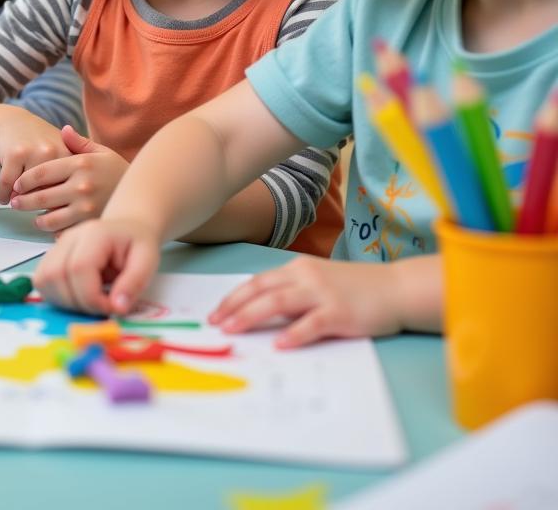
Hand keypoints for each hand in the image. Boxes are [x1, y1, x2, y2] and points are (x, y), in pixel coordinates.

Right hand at [0, 109, 67, 203]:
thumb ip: (65, 180)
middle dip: (36, 205)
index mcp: (68, 155)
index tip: (50, 212)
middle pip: (46, 192)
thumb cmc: (39, 144)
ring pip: (26, 190)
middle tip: (30, 209)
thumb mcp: (60, 155)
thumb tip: (58, 214)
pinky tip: (3, 198)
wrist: (12, 123)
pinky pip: (8, 184)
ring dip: (18, 201)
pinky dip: (3, 195)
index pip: (66, 190)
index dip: (58, 206)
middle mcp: (53, 152)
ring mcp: (34, 152)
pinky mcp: (14, 154)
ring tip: (15, 204)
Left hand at [10, 125, 127, 231]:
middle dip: (23, 201)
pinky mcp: (90, 225)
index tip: (17, 184)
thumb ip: (79, 143)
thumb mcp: (101, 152)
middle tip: (15, 202)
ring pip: (49, 218)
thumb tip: (63, 130)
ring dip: (37, 219)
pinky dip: (54, 231)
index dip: (24, 180)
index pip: (41, 172)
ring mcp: (86, 207)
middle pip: (40, 196)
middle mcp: (82, 185)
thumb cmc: (118, 171)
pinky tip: (53, 226)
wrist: (145, 194)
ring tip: (34, 216)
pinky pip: (64, 232)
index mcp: (80, 164)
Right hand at [32, 217, 161, 315]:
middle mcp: (69, 237)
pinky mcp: (50, 258)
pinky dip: (57, 297)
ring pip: (44, 280)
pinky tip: (78, 298)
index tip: (112, 309)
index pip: (79, 268)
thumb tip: (117, 308)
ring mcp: (56, 247)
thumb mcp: (148, 261)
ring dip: (64, 302)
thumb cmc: (137, 244)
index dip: (92, 297)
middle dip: (78, 302)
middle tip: (102, 307)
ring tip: (91, 302)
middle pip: (56, 275)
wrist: (127, 229)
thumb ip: (134, 284)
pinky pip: (42, 282)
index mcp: (94, 234)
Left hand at [209, 257, 410, 347]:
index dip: (234, 297)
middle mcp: (306, 276)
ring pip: (278, 302)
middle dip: (234, 306)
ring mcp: (322, 293)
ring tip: (233, 330)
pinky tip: (279, 344)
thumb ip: (294, 292)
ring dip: (251, 316)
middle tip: (216, 323)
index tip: (216, 313)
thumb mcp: (319, 282)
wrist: (397, 288)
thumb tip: (261, 311)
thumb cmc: (357, 289)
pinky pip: (311, 323)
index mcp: (298, 269)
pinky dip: (292, 334)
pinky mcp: (340, 312)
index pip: (257, 282)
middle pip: (261, 289)